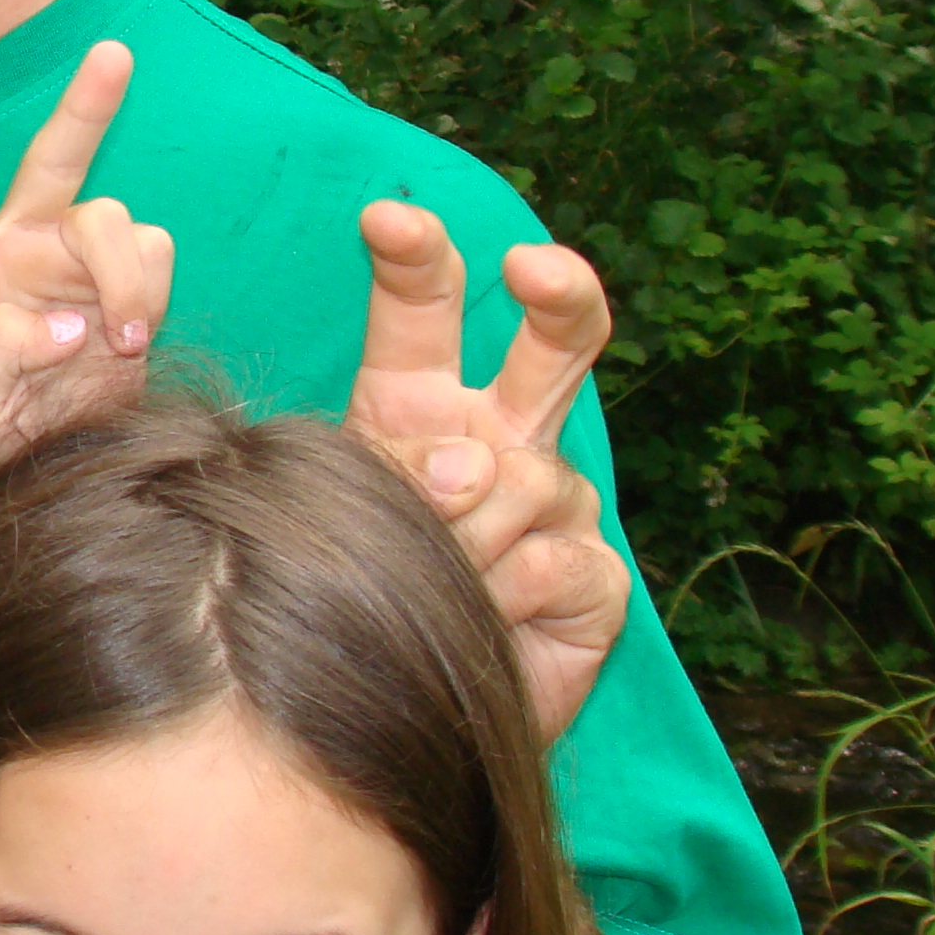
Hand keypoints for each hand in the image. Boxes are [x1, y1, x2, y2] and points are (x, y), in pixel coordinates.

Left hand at [0, 41, 173, 485]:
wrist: (47, 449)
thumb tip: (60, 323)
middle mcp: (17, 243)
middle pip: (51, 161)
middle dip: (85, 108)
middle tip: (114, 54)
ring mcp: (76, 256)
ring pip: (114, 220)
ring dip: (121, 278)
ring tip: (118, 340)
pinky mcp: (127, 276)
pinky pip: (155, 255)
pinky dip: (148, 295)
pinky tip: (126, 339)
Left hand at [343, 201, 628, 740]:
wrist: (390, 713)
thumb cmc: (345, 594)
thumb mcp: (340, 511)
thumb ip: (390, 470)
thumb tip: (471, 467)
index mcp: (418, 399)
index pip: (423, 308)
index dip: (414, 256)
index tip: (386, 220)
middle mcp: (501, 435)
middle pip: (558, 340)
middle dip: (560, 290)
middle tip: (532, 269)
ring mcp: (556, 506)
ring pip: (529, 474)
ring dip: (470, 526)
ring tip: (434, 569)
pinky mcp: (593, 580)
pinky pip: (554, 559)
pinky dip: (504, 590)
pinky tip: (482, 615)